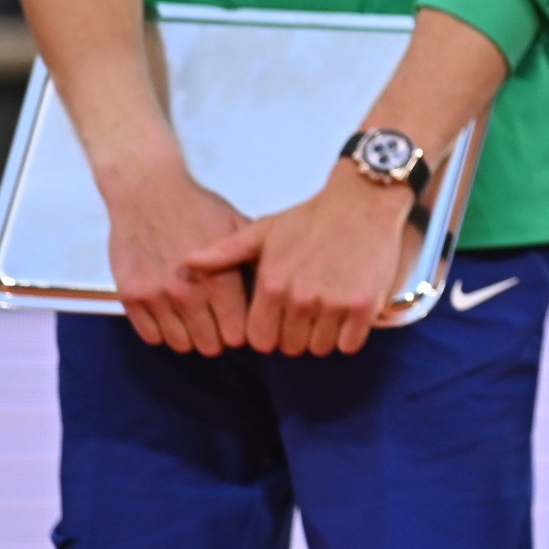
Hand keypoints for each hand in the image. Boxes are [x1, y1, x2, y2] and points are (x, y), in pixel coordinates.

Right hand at [100, 159, 249, 354]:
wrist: (148, 192)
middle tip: (217, 324)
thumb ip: (254, 261)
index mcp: (220, 279)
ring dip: (190, 336)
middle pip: (210, 345)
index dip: (241, 331)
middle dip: (217, 337)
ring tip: (195, 319)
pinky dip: (162, 331)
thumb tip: (277, 290)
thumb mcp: (237, 227)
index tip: (240, 324)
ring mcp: (156, 298)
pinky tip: (171, 315)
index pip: (237, 333)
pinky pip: (150, 336)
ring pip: (180, 344)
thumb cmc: (198, 207)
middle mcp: (188, 294)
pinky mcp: (130, 297)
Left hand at [187, 169, 415, 357]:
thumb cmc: (310, 218)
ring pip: (320, 348)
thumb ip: (224, 254)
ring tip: (328, 311)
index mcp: (272, 285)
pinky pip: (349, 344)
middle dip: (297, 335)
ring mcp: (333, 304)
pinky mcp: (363, 306)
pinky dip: (348, 335)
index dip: (270, 333)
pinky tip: (348, 314)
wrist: (363, 200)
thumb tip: (185, 263)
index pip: (261, 341)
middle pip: (291, 347)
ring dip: (323, 336)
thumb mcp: (264, 232)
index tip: (281, 318)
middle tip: (308, 312)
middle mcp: (300, 299)